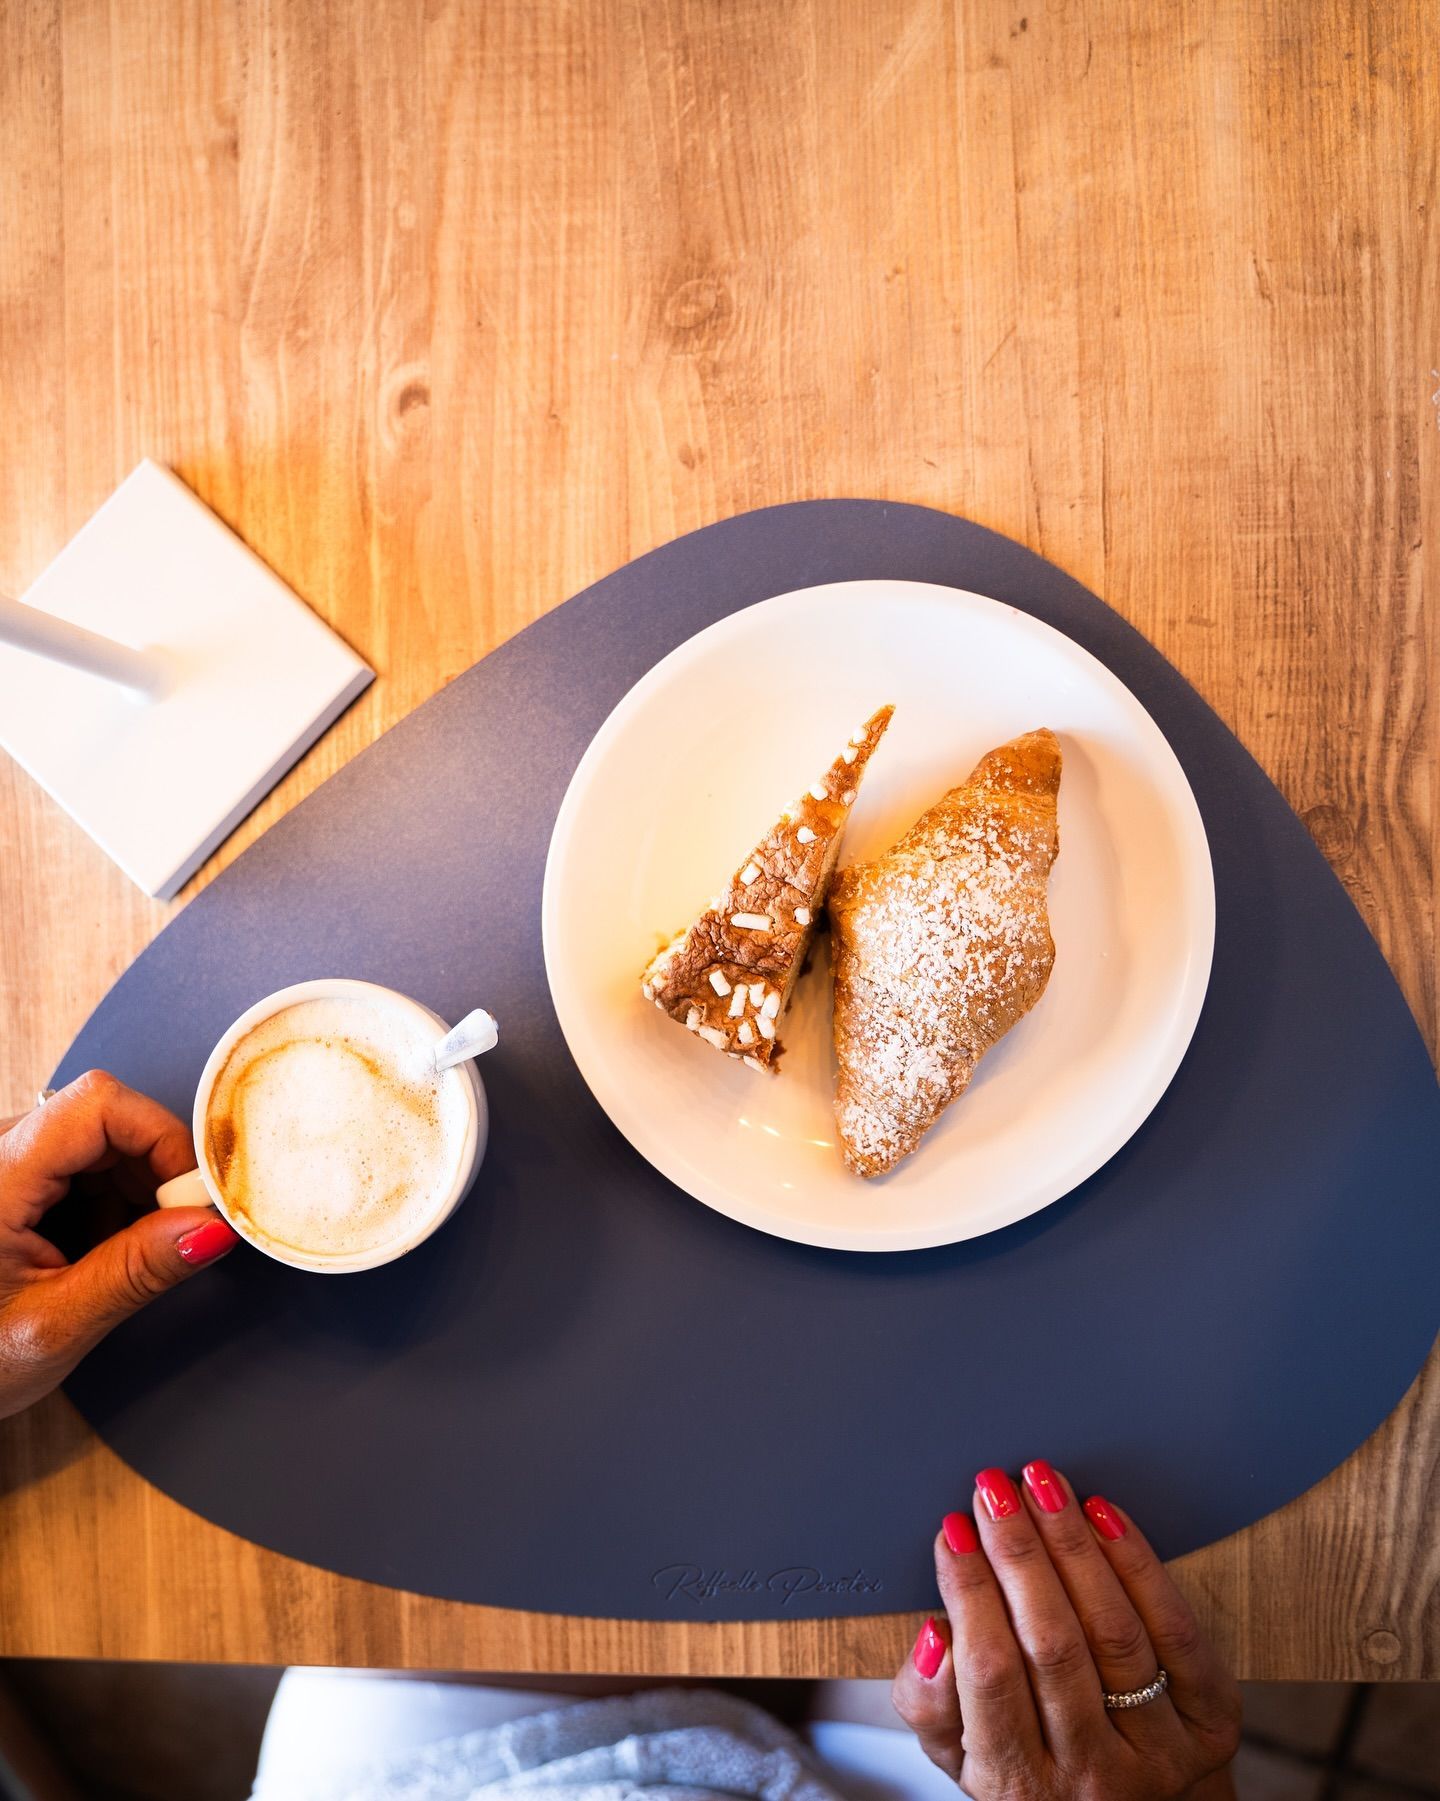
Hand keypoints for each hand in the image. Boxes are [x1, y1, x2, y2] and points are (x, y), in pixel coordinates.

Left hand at [0, 1070, 239, 1420]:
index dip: (161, 1137)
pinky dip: (105, 1200)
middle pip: (104, 1117)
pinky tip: (93, 1252)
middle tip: (168, 1239)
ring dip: (131, 1190)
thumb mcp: (53, 1328)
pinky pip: (76, 1161)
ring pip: (97, 1139)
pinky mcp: (7, 1175)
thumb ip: (135, 1272)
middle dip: (152, 1172)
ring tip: (114, 1259)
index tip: (192, 1197)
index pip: (99, 1104)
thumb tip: (212, 1229)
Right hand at [892, 1462, 1240, 1799]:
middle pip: (1053, 1644)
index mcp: (1019, 1786)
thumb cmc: (1033, 1766)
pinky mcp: (1212, 1721)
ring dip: (1073, 1545)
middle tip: (994, 1490)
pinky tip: (1104, 1516)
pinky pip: (1176, 1631)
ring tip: (1042, 1485)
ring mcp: (1160, 1752)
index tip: (954, 1530)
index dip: (970, 1591)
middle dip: (1018, 1552)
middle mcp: (1093, 1777)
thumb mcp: (960, 1755)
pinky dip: (1139, 1566)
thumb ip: (929, 1703)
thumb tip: (935, 1634)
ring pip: (1113, 1631)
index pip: (989, 1672)